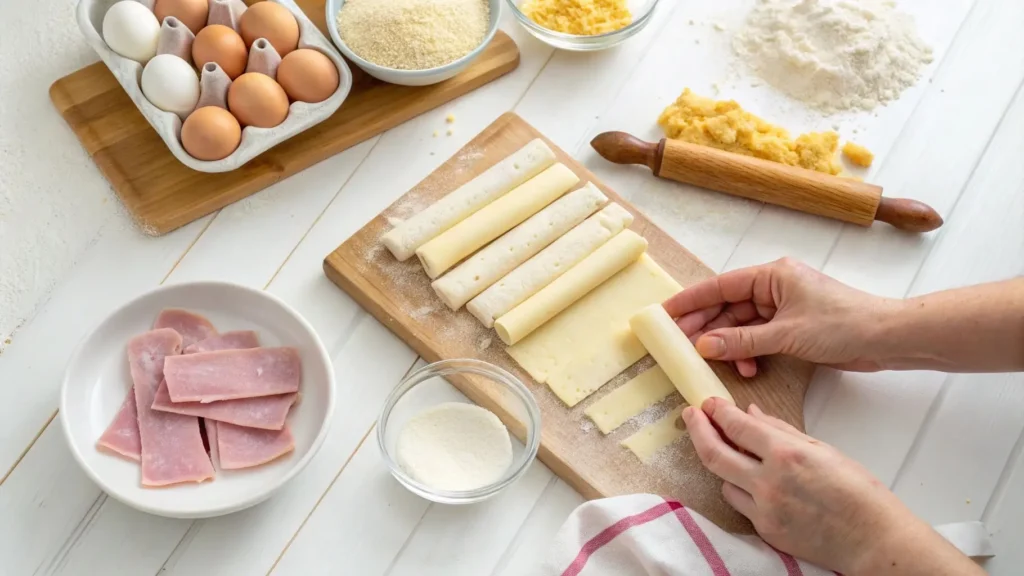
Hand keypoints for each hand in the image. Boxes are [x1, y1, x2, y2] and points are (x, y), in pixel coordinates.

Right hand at [664, 257, 895, 376]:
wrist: (887, 338)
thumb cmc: (844, 325)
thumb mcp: (786, 335)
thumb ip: (742, 341)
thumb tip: (705, 345)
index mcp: (772, 276)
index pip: (721, 286)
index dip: (691, 300)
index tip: (666, 313)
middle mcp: (775, 287)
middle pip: (728, 306)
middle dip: (706, 326)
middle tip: (680, 344)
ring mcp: (784, 307)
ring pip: (742, 324)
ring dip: (729, 344)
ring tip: (717, 362)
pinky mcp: (793, 327)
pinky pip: (759, 337)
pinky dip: (749, 351)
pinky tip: (747, 367)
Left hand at [683, 399, 982, 575]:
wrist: (873, 539)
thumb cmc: (859, 494)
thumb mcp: (822, 449)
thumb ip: (781, 431)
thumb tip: (752, 413)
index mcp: (787, 454)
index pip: (737, 425)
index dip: (717, 411)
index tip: (708, 403)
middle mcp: (769, 482)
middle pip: (714, 452)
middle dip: (697, 429)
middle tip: (691, 416)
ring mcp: (764, 509)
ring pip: (724, 481)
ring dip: (722, 463)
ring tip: (729, 450)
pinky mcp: (765, 530)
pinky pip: (741, 505)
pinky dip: (742, 490)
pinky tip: (753, 482)